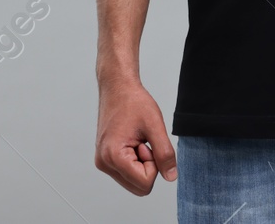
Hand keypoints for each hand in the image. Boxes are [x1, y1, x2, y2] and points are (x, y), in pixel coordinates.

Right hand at [95, 76, 177, 195]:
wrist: (117, 88)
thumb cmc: (133, 102)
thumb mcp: (155, 126)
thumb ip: (165, 154)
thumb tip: (171, 177)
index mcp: (113, 156)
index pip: (145, 183)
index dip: (154, 164)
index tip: (147, 143)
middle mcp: (104, 163)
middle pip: (139, 187)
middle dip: (148, 167)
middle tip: (144, 142)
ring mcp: (103, 162)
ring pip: (133, 182)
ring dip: (142, 164)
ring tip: (138, 140)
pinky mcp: (105, 159)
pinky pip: (127, 173)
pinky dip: (135, 161)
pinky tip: (133, 142)